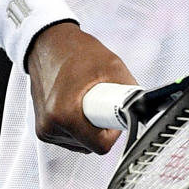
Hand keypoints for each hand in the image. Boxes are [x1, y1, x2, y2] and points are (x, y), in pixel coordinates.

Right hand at [25, 21, 137, 154]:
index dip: (114, 130)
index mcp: (64, 115)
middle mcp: (50, 127)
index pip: (100, 145)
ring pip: (81, 143)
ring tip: (87, 99)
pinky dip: (79, 126)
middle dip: (101, 126)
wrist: (48, 43)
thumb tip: (145, 106)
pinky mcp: (44, 129)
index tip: (115, 115)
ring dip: (90, 127)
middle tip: (101, 100)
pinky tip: (78, 104)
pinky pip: (71, 138)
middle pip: (91, 145)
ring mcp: (45, 130)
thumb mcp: (112, 66)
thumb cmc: (75, 51)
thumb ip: (130, 90)